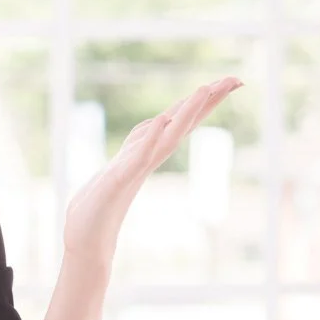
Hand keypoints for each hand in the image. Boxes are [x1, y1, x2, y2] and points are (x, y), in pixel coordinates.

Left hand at [63, 76, 243, 264]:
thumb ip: (136, 150)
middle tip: (235, 79)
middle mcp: (146, 159)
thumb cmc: (99, 207)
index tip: (228, 82)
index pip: (179, 124)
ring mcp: (134, 169)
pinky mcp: (119, 180)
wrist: (84, 240)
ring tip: (205, 88)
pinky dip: (150, 138)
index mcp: (146, 154)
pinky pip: (137, 157)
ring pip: (166, 137)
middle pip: (181, 126)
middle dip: (207, 101)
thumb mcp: (118, 168)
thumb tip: (153, 133)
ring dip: (185, 114)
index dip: (203, 103)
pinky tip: (159, 121)